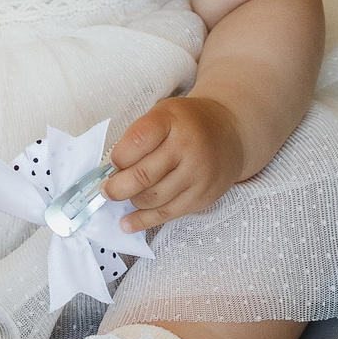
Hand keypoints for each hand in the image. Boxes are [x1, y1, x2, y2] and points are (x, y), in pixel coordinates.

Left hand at [104, 97, 245, 234]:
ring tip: (126, 196)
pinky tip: (127, 224)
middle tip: (106, 190)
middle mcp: (187, 147)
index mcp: (172, 121)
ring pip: (152, 198)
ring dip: (132, 200)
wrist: (230, 132)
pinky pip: (167, 214)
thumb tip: (111, 173)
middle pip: (142, 175)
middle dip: (117, 187)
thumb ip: (139, 138)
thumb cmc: (187, 123)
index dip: (118, 157)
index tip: (112, 164)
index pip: (136, 141)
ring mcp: (197, 174)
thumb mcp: (163, 115)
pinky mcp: (202, 196)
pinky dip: (143, 221)